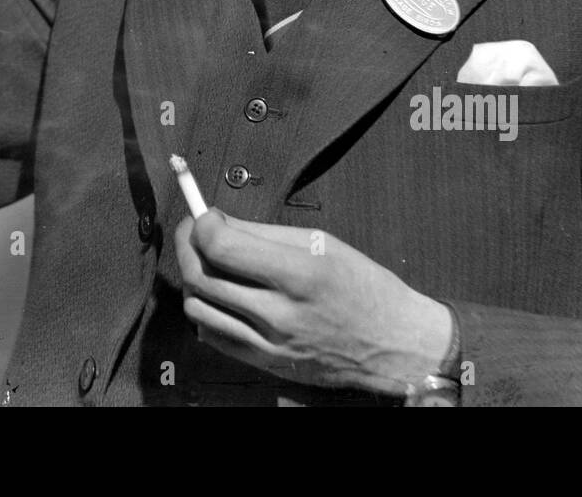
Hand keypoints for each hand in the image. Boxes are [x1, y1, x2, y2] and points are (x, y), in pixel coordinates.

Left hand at [175, 211, 452, 394]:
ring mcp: (270, 345)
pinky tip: (222, 296)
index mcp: (299, 274)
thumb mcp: (321, 244)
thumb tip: (217, 221)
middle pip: (200, 277)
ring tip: (209, 264)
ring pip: (197, 308)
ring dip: (193, 280)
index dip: (201, 225)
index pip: (221, 247)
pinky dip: (207, 310)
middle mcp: (280, 314)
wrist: (394, 344)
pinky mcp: (265, 365)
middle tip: (194, 231)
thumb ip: (263, 234)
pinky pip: (212, 335)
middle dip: (187, 245)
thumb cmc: (363, 286)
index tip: (204, 215)